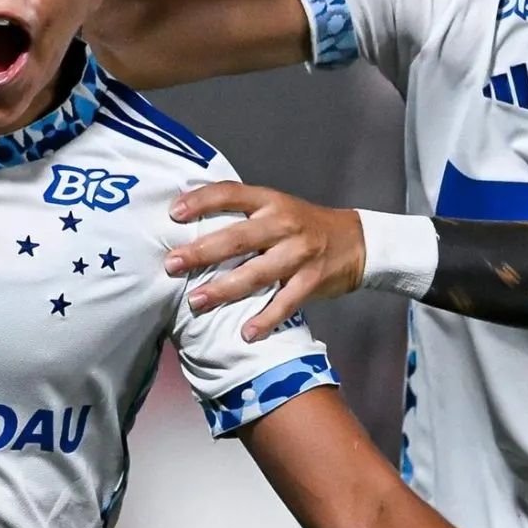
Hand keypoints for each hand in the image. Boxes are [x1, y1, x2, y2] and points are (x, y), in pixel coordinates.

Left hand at [164, 183, 365, 339]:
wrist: (356, 241)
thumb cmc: (302, 225)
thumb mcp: (276, 207)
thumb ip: (242, 213)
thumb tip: (189, 225)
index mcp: (271, 201)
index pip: (231, 193)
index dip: (201, 200)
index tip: (173, 213)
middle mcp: (284, 224)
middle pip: (238, 237)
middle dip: (202, 252)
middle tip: (172, 264)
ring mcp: (299, 254)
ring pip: (257, 273)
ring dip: (224, 289)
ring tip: (196, 301)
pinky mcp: (312, 281)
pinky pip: (285, 303)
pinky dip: (265, 320)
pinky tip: (245, 333)